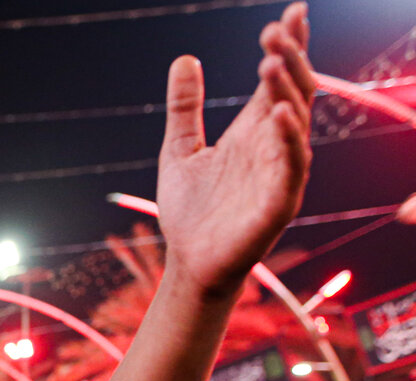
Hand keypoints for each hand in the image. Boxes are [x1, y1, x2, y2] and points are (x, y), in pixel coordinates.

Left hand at [157, 3, 313, 294]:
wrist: (188, 263)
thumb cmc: (190, 211)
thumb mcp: (179, 149)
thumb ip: (184, 108)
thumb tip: (183, 59)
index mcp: (253, 132)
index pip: (278, 80)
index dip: (290, 45)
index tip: (295, 10)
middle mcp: (273, 147)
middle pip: (293, 92)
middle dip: (288, 59)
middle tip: (273, 30)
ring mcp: (279, 174)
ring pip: (294, 123)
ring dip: (285, 90)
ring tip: (269, 60)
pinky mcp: (277, 203)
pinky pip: (291, 167)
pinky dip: (287, 140)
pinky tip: (276, 114)